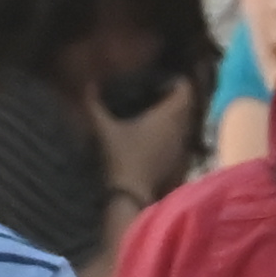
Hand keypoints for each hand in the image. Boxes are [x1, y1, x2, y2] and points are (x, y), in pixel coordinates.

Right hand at [96, 78, 199, 215]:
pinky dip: (175, 133)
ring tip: (157, 112)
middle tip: (158, 93)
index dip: (177, 82)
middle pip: (188, 105)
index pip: (185, 90)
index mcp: (167, 116)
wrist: (132, 196)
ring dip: (177, 115)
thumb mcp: (104, 130)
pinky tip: (157, 136)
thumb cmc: (121, 159)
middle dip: (176, 97)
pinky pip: (183, 138)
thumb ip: (94, 105)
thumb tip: (87, 84)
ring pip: (187, 122)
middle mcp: (180, 128)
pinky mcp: (180, 161)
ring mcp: (182, 146)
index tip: (162, 80)